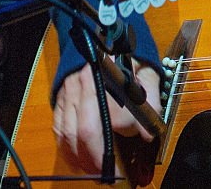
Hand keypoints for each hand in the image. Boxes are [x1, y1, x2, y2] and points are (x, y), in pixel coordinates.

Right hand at [52, 58, 161, 172]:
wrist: (103, 37)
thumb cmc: (128, 57)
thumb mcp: (148, 73)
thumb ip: (152, 102)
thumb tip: (150, 134)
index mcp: (112, 73)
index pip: (119, 112)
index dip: (131, 130)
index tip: (144, 139)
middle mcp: (87, 83)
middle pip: (89, 129)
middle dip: (101, 157)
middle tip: (113, 173)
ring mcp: (70, 92)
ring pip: (70, 134)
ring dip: (82, 159)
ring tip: (97, 171)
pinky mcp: (60, 99)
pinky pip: (59, 130)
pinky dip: (67, 150)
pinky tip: (79, 160)